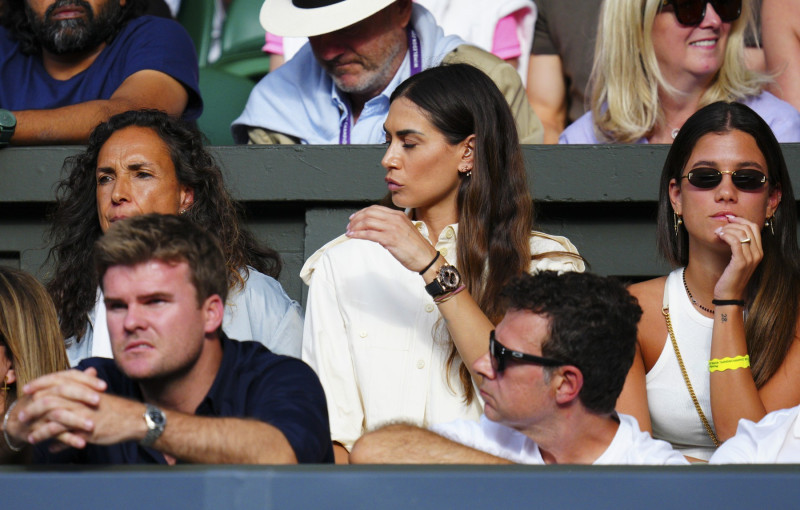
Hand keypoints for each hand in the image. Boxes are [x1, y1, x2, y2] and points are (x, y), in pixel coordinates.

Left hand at [20, 368, 143, 448]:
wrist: (136, 419)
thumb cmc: (119, 409)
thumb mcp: (101, 398)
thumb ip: (84, 396)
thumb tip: (72, 399)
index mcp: (85, 388)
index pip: (57, 380)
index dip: (40, 383)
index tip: (28, 389)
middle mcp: (83, 398)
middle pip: (50, 398)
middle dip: (33, 407)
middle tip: (23, 414)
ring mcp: (84, 413)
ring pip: (54, 417)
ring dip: (39, 428)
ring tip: (31, 436)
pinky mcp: (88, 429)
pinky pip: (65, 435)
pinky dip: (54, 441)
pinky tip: (49, 447)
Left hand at [346, 205, 437, 272]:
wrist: (426, 258)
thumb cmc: (416, 248)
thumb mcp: (403, 231)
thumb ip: (391, 227)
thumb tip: (376, 230)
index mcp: (398, 215)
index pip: (375, 209)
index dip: (361, 212)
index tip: (354, 218)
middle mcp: (395, 219)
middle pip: (369, 213)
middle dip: (356, 219)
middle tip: (349, 226)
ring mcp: (393, 228)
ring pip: (367, 222)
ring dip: (355, 227)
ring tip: (349, 232)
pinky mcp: (390, 239)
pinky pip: (369, 234)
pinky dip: (358, 234)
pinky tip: (353, 236)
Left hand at [713, 215, 762, 299]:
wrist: (729, 294)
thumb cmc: (731, 276)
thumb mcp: (738, 259)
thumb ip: (738, 246)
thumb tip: (729, 229)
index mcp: (759, 251)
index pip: (754, 227)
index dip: (741, 219)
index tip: (729, 218)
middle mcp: (758, 253)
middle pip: (748, 228)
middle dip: (733, 223)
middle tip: (721, 226)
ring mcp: (751, 258)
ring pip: (741, 233)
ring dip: (727, 229)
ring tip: (718, 232)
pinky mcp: (740, 262)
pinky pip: (734, 241)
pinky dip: (726, 235)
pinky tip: (719, 236)